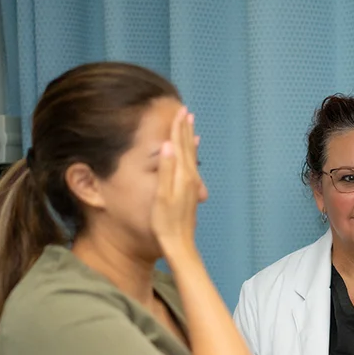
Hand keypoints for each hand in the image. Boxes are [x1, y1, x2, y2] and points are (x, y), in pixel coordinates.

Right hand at [151, 107, 207, 254]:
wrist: (179, 244)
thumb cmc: (165, 222)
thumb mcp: (161, 195)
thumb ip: (165, 170)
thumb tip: (167, 145)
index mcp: (183, 176)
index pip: (179, 146)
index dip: (177, 128)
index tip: (179, 111)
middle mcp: (191, 178)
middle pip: (187, 148)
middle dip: (185, 129)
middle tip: (185, 111)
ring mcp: (192, 185)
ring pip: (190, 155)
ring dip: (189, 139)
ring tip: (190, 126)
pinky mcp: (190, 192)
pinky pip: (191, 165)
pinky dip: (191, 154)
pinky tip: (192, 153)